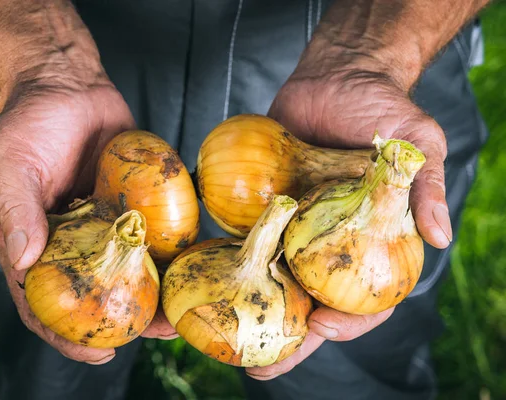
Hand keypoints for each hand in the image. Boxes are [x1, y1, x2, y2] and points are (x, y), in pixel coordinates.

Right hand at [0, 75, 175, 364]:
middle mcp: (69, 241)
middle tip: (158, 334)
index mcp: (32, 243)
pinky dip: (169, 251)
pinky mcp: (132, 204)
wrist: (67, 84)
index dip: (65, 336)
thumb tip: (22, 261)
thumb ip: (15, 211)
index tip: (98, 356)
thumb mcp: (10, 163)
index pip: (42, 302)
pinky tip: (193, 264)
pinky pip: (151, 232)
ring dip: (156, 292)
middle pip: (95, 293)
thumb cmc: (28, 122)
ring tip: (185, 311)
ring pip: (130, 269)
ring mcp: (103, 224)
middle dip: (124, 320)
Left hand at [247, 52, 450, 378]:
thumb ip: (424, 188)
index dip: (348, 322)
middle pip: (309, 303)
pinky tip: (199, 278)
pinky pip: (245, 237)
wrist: (335, 77)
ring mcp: (295, 228)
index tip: (323, 327)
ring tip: (218, 339)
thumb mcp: (416, 145)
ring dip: (248, 311)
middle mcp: (328, 243)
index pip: (365, 298)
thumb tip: (441, 238)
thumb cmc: (382, 110)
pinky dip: (225, 259)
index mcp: (368, 243)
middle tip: (256, 367)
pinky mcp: (264, 207)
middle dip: (286, 340)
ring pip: (272, 279)